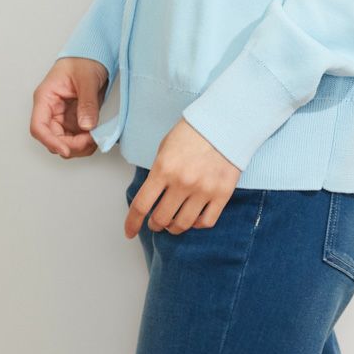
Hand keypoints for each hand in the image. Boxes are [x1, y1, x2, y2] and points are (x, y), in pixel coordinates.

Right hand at [30, 58, 109, 158]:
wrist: (95, 53)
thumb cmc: (84, 59)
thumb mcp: (87, 79)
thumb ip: (87, 103)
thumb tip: (86, 126)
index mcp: (46, 97)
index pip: (39, 126)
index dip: (50, 141)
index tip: (66, 150)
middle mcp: (51, 110)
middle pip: (52, 138)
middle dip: (70, 146)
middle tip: (89, 142)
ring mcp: (63, 116)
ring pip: (65, 142)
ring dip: (79, 146)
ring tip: (95, 138)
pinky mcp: (74, 119)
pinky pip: (77, 137)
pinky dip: (86, 141)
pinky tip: (96, 136)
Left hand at [124, 118, 240, 238]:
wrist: (225, 121)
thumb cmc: (193, 131)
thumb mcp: (165, 147)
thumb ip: (158, 172)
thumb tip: (153, 195)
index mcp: (164, 168)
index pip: (141, 205)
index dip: (132, 223)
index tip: (129, 231)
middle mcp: (183, 182)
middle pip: (161, 219)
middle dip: (155, 224)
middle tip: (155, 222)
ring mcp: (203, 189)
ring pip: (183, 224)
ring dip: (173, 227)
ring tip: (173, 223)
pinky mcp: (222, 193)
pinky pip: (206, 222)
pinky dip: (196, 224)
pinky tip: (193, 218)